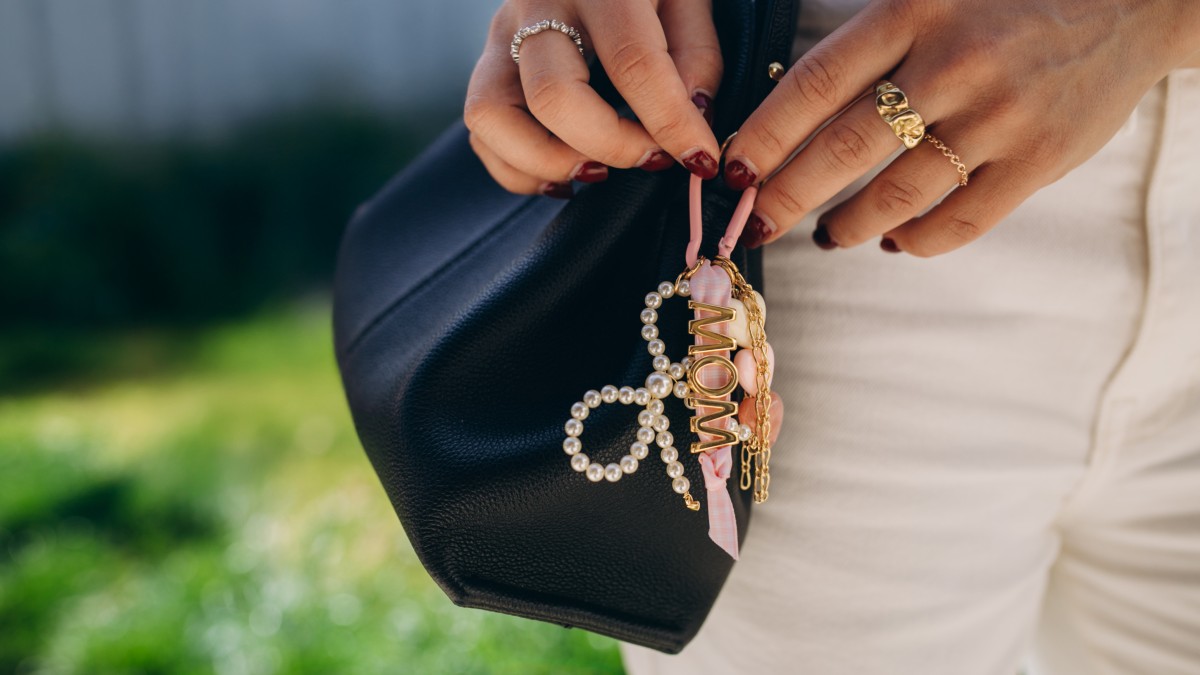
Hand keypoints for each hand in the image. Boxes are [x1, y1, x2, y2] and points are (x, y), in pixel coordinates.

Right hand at [464, 0, 722, 198]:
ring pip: (493, 116)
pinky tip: (567, 176)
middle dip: (609, 145)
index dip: (670, 121)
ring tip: (598, 172)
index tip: (699, 156)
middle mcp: (537, 5)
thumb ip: (696, 53)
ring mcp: (500, 37)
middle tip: (651, 159)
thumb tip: (691, 114)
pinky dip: (520, 171)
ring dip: (549, 162)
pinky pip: (481, 134)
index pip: (633, 61)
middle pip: (552, 94)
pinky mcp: (486, 67)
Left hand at [724, 0, 1199, 255]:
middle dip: (786, 196)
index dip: (762, 136)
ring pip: (897, 195)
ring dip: (847, 226)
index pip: (813, 84)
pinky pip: (960, 222)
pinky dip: (916, 242)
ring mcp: (1000, 115)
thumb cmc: (1009, 1)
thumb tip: (794, 112)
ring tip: (826, 234)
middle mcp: (953, 62)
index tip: (732, 172)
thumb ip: (873, 41)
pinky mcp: (1039, 159)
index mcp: (914, 9)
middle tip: (758, 223)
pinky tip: (894, 241)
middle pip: (843, 149)